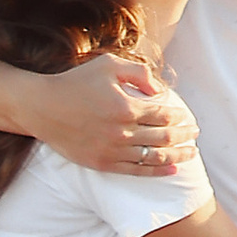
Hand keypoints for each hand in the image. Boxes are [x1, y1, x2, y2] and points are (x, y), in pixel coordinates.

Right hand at [40, 53, 198, 176]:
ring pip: (155, 157)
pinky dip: (158, 171)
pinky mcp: (103, 164)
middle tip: (195, 134)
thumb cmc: (75, 82)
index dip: (181, 117)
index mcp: (126, 107)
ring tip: (190, 154)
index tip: (190, 118)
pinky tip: (172, 169)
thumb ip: (138, 72)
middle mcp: (122, 132)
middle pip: (164, 137)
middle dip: (184, 136)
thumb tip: (160, 90)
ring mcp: (112, 151)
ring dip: (177, 156)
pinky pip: (137, 171)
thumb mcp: (108, 65)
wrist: (42, 107)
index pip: (164, 114)